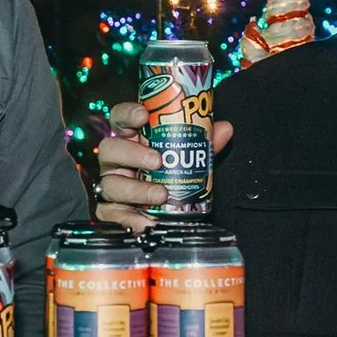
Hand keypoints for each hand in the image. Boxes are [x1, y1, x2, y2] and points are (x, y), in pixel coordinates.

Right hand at [93, 100, 232, 231]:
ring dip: (136, 189)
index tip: (143, 115)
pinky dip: (129, 219)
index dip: (128, 114)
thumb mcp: (187, 158)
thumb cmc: (170, 176)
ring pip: (112, 183)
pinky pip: (113, 214)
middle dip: (132, 153)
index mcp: (130, 140)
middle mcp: (116, 161)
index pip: (120, 118)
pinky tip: (145, 222)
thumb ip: (203, 144)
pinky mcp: (110, 211)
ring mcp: (112, 185)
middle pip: (110, 149)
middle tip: (157, 160)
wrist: (163, 214)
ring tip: (161, 194)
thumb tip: (225, 128)